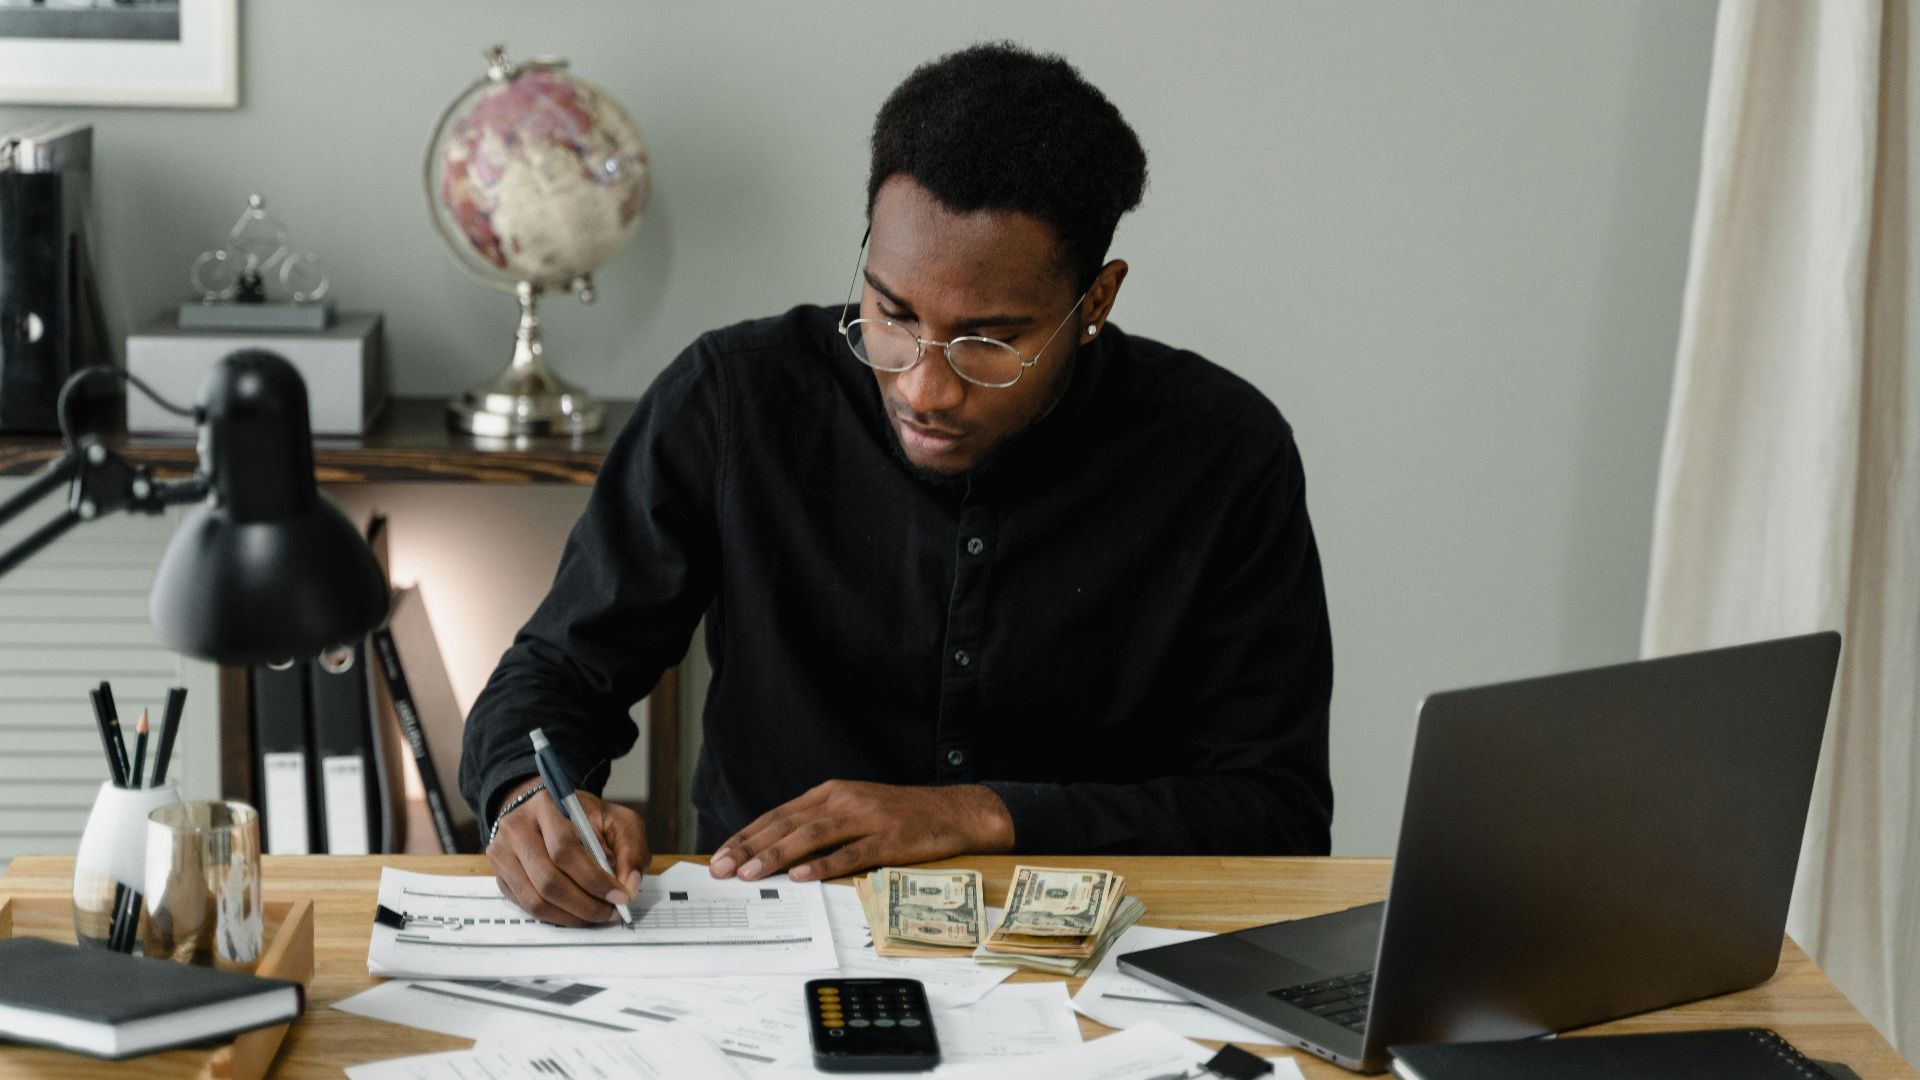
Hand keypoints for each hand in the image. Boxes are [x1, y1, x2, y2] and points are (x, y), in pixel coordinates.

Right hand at [487, 777, 650, 925]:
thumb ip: (630, 850)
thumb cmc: (584, 817)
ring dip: (571, 915)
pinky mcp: (500, 875)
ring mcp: (503, 853)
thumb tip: (628, 886)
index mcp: (546, 805)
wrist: (545, 810)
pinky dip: (555, 916)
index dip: (594, 878)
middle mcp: (517, 828)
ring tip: (596, 915)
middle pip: (548, 879)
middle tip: (610, 912)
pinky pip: (526, 906)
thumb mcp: (617, 820)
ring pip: (535, 899)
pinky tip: (576, 913)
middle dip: (585, 903)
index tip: (619, 896)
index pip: (565, 849)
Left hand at [709, 781, 1013, 882]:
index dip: (746, 836)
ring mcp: (866, 817)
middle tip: (722, 869)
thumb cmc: (899, 815)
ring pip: (813, 836)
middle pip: (787, 824)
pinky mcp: (888, 838)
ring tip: (751, 873)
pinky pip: (852, 853)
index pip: (777, 815)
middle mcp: (843, 800)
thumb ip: (819, 825)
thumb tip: (776, 853)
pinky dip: (825, 864)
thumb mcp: (853, 810)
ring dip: (778, 855)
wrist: (953, 811)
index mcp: (830, 793)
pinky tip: (803, 875)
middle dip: (750, 848)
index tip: (719, 857)